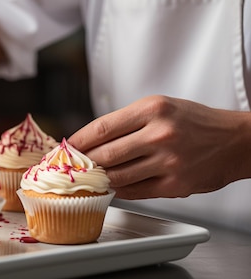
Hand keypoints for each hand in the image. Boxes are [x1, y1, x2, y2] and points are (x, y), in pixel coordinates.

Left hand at [68, 95, 250, 198]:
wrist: (236, 141)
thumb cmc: (194, 122)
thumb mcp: (160, 107)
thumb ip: (126, 122)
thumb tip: (89, 141)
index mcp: (152, 110)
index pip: (101, 128)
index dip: (78, 141)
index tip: (65, 148)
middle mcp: (159, 135)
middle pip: (104, 155)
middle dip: (83, 163)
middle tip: (70, 167)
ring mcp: (168, 162)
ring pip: (117, 176)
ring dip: (99, 179)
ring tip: (88, 178)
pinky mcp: (175, 185)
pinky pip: (135, 191)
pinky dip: (119, 190)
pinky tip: (112, 186)